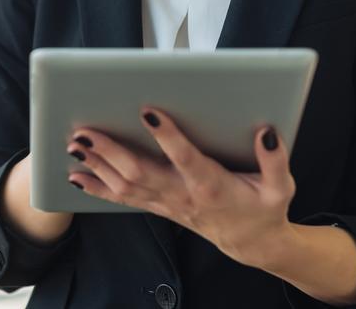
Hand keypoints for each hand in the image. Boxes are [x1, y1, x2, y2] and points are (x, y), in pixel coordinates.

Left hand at [66, 108, 295, 269]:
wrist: (252, 243)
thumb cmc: (264, 208)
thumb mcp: (281, 187)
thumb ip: (275, 159)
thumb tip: (267, 131)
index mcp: (211, 184)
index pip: (185, 158)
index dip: (167, 136)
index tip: (147, 112)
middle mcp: (183, 194)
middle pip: (140, 172)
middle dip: (110, 151)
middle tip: (86, 130)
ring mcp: (167, 203)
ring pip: (125, 186)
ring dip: (97, 166)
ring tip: (74, 145)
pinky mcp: (160, 206)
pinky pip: (124, 199)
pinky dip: (98, 189)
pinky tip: (76, 176)